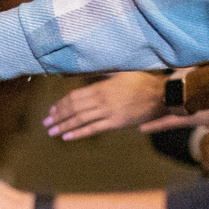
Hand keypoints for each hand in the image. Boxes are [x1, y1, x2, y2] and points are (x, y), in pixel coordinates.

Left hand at [44, 71, 166, 140]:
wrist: (163, 95)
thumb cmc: (143, 82)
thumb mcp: (122, 72)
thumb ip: (105, 74)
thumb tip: (90, 71)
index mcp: (101, 87)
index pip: (74, 96)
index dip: (61, 104)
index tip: (52, 109)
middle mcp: (102, 100)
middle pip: (74, 108)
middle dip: (58, 116)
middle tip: (46, 122)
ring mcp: (109, 112)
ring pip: (80, 119)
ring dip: (63, 126)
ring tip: (51, 131)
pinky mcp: (116, 123)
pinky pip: (93, 129)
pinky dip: (79, 133)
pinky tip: (67, 137)